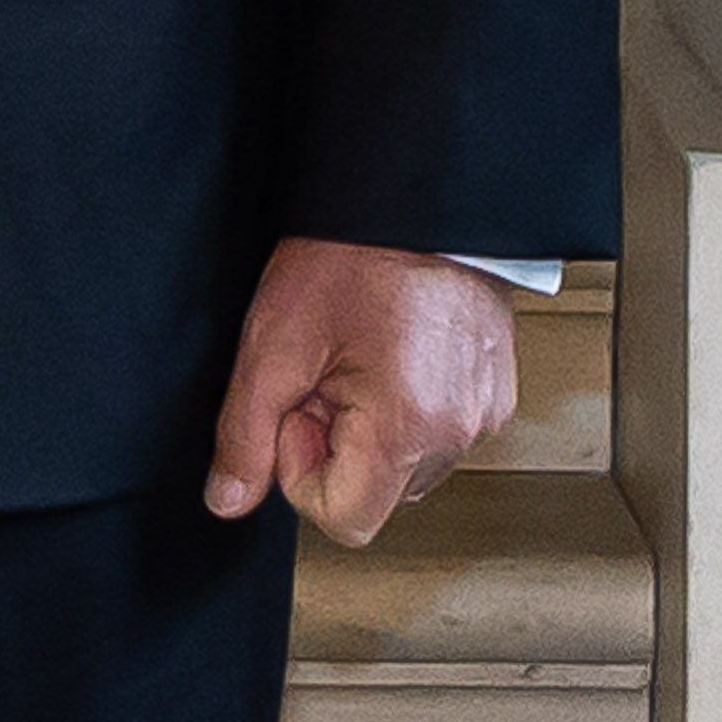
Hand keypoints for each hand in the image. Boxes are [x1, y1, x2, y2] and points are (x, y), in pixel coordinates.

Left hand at [206, 237, 517, 545]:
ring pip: (403, 465)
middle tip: (320, 373)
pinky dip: (401, 407)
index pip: (346, 520)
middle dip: (332, 445)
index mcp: (409, 429)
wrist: (418, 201)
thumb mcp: (273, 343)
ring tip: (355, 357)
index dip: (300, 475)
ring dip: (366, 426)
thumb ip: (245, 432)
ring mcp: (483, 415)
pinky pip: (434, 432)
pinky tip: (384, 351)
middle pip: (376, 492)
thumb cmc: (353, 257)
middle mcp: (459, 433)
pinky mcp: (492, 395)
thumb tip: (229, 499)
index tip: (293, 412)